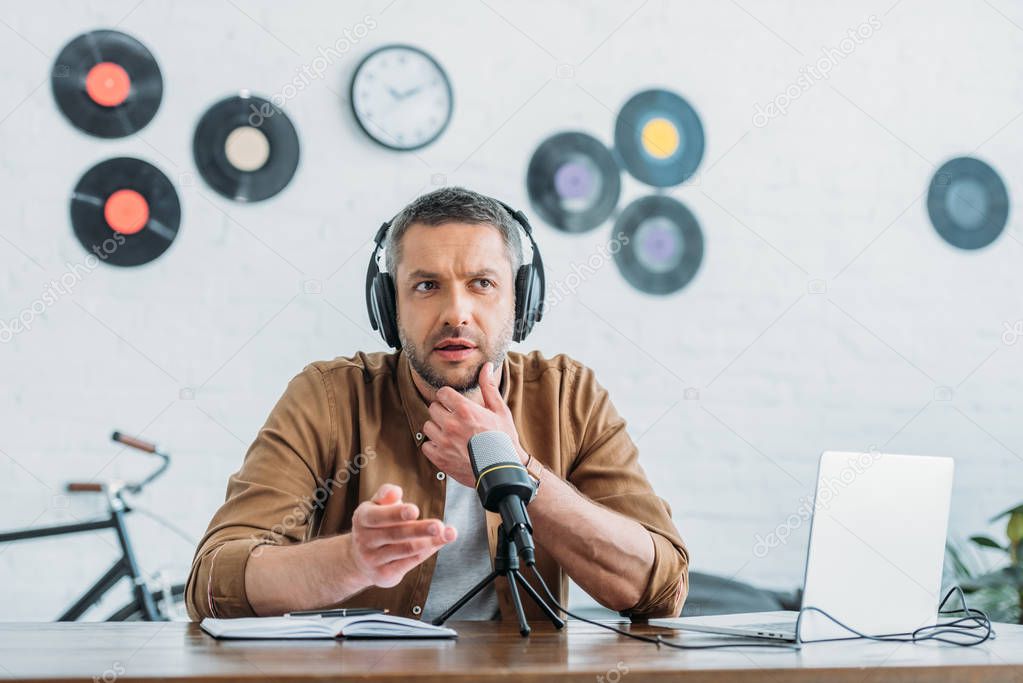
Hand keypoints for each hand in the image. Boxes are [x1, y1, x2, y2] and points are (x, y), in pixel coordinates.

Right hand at [348, 484, 455, 588]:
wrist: (360, 559)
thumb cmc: (376, 524)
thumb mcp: (376, 505)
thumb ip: (386, 494)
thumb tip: (396, 492)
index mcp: (362, 519)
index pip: (378, 516)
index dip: (397, 514)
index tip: (415, 510)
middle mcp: (364, 541)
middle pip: (395, 534)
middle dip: (419, 530)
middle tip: (438, 525)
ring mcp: (373, 560)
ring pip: (406, 550)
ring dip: (429, 542)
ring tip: (448, 533)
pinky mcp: (384, 575)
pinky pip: (410, 562)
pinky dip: (427, 551)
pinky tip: (441, 542)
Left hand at [421, 362, 527, 486]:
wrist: (502, 471)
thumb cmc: (504, 440)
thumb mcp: (500, 411)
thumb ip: (489, 387)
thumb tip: (487, 367)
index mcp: (465, 410)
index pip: (442, 393)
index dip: (448, 396)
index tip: (453, 402)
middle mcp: (451, 425)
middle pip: (433, 408)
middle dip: (442, 410)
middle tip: (454, 418)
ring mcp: (444, 442)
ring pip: (428, 426)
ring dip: (437, 427)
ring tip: (450, 433)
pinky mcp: (440, 459)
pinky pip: (426, 445)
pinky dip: (433, 445)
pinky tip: (446, 446)